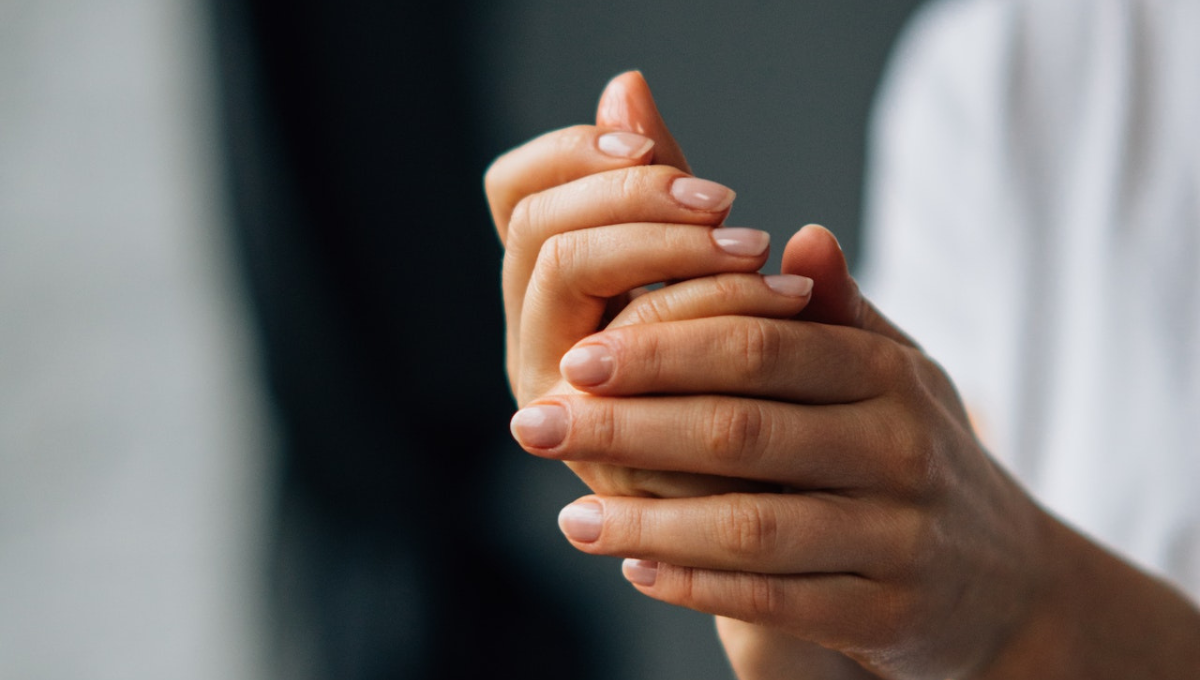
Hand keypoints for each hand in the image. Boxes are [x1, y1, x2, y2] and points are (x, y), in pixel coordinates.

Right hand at [487, 72, 812, 496]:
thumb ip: (659, 185)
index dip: (573, 152)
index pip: (514, 193)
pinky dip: (705, 303)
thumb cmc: (744, 366)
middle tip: (723, 199)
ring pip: (564, 267)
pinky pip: (627, 342)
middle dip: (632, 195)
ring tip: (756, 245)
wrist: (784, 484)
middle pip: (538, 225)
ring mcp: (558, 387)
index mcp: (549, 287)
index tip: (652, 146)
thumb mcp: (700, 260)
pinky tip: (783, 299)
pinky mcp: (602, 433)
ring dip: (662, 239)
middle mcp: (535, 334)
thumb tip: (626, 85)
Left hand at [511, 225, 1051, 677]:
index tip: (574, 355)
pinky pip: (777, 601)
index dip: (659, 348)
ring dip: (648, 520)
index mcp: (886, 373)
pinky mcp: (886, 614)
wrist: (1006, 581)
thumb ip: (836, 310)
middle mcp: (898, 447)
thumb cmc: (917, 450)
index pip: (758, 347)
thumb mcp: (896, 371)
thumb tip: (798, 231)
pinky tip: (634, 570)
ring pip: (752, 526)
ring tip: (568, 517)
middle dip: (626, 426)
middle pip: (742, 430)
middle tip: (532, 424)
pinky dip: (699, 586)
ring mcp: (897, 537)